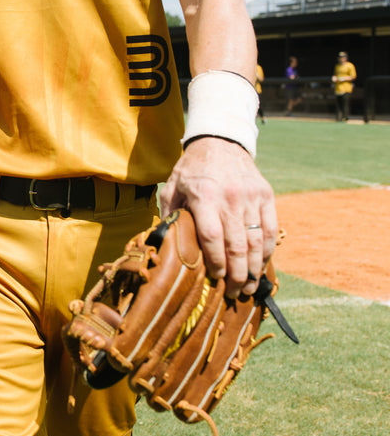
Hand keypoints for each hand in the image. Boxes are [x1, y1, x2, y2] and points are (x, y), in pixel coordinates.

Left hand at [159, 137, 277, 297]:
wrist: (220, 142)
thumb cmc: (191, 170)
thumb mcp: (173, 188)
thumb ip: (170, 215)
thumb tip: (164, 245)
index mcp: (204, 197)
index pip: (212, 237)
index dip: (215, 262)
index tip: (215, 278)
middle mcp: (230, 198)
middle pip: (237, 245)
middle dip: (237, 274)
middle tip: (234, 293)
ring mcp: (251, 197)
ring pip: (256, 241)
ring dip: (254, 268)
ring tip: (249, 287)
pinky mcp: (266, 196)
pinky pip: (269, 229)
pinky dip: (267, 251)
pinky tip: (260, 266)